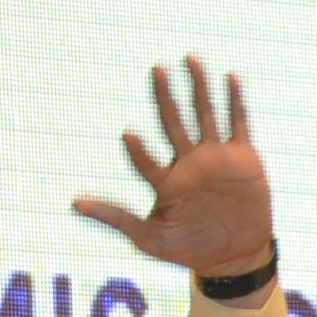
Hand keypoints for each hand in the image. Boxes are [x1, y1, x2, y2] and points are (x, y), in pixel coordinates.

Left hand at [71, 57, 273, 281]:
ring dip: (199, 87)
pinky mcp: (243, 158)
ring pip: (205, 114)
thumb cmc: (189, 249)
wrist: (234, 257)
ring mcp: (216, 158)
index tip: (127, 136)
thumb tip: (74, 203)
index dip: (137, 150)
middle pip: (173, 122)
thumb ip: (116, 219)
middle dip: (165, 96)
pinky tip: (230, 77)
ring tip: (190, 59)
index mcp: (166, 181)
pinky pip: (239, 124)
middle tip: (156, 69)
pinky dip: (235, 101)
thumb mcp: (150, 239)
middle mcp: (189, 163)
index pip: (146, 160)